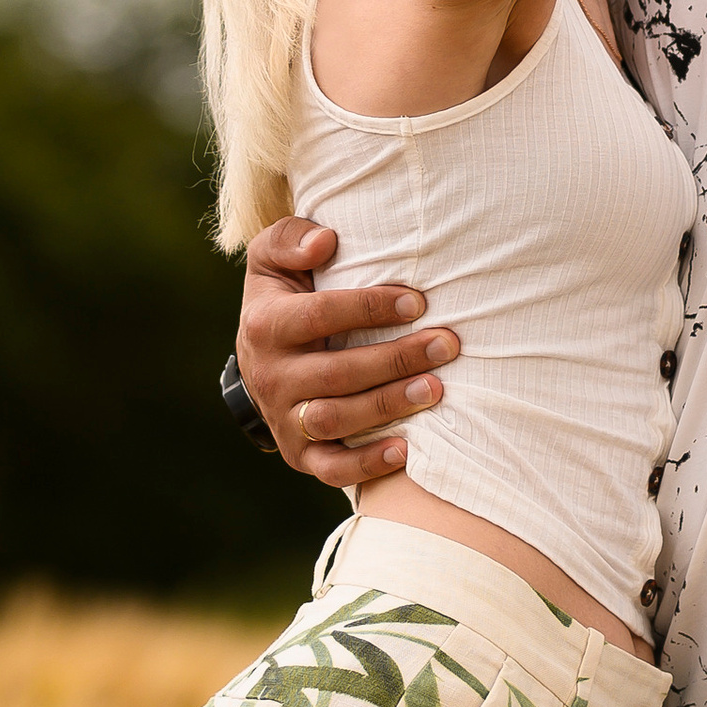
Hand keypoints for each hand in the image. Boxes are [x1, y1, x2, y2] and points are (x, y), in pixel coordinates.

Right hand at [236, 216, 458, 483]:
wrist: (260, 360)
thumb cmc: (285, 297)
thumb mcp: (273, 258)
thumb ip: (292, 238)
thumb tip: (326, 241)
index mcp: (266, 325)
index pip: (320, 315)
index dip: (370, 308)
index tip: (418, 302)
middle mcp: (271, 376)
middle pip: (336, 372)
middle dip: (395, 358)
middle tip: (447, 344)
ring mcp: (284, 419)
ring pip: (335, 420)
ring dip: (388, 406)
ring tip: (435, 389)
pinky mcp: (299, 454)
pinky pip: (331, 469)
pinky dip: (366, 464)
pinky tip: (405, 449)